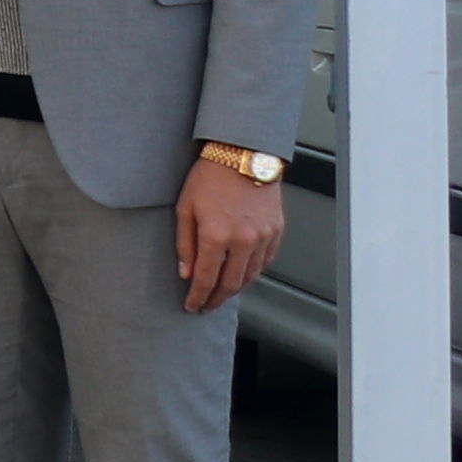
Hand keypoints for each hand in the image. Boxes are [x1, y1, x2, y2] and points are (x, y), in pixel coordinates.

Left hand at [174, 151, 286, 315]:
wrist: (242, 156)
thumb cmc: (209, 177)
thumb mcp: (185, 208)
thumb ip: (184, 245)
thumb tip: (186, 273)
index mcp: (216, 235)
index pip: (206, 278)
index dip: (198, 297)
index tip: (192, 306)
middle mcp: (243, 240)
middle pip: (231, 284)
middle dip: (216, 299)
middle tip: (207, 306)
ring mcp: (263, 237)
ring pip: (251, 276)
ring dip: (236, 289)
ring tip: (222, 293)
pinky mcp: (277, 231)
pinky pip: (266, 261)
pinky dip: (253, 273)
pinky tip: (242, 275)